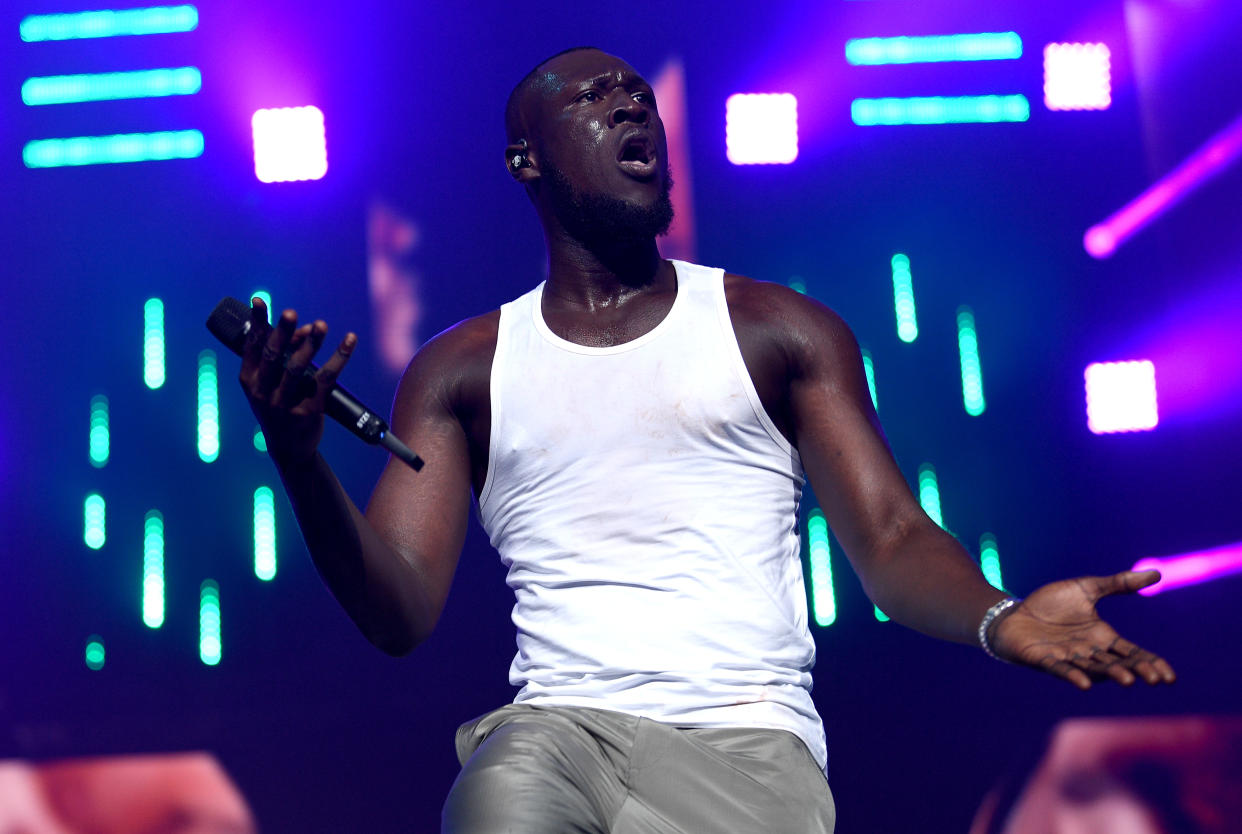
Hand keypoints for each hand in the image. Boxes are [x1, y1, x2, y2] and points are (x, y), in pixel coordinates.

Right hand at [239, 298, 356, 466]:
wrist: (289, 449)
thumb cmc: (279, 406)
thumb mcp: (270, 384)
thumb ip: (284, 356)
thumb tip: (308, 329)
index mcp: (248, 381)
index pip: (251, 347)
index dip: (256, 323)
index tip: (259, 301)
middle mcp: (262, 392)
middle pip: (273, 356)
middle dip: (282, 332)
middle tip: (291, 312)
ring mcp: (284, 404)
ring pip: (297, 367)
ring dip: (311, 344)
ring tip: (322, 325)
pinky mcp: (308, 411)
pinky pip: (326, 380)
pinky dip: (340, 357)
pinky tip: (350, 340)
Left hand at [991, 570, 1176, 689]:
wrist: (1014, 613)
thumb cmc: (1050, 604)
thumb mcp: (1086, 589)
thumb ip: (1118, 584)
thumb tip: (1157, 573)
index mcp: (1102, 637)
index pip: (1132, 653)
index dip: (1150, 663)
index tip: (1170, 677)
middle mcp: (1088, 651)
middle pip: (1117, 663)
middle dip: (1136, 670)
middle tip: (1155, 678)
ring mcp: (1067, 657)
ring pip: (1093, 668)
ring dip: (1110, 674)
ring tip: (1128, 680)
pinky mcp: (1044, 660)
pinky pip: (1061, 670)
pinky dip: (1073, 675)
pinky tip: (1085, 683)